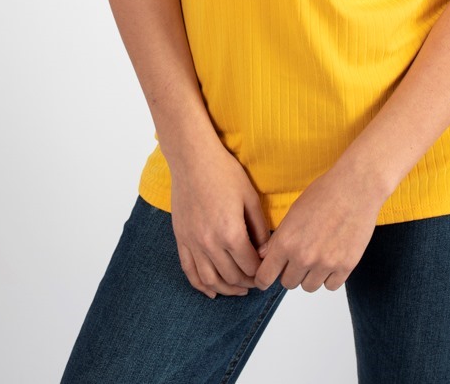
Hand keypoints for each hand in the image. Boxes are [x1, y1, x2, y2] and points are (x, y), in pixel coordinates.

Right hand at [169, 141, 271, 298]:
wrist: (192, 158)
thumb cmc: (224, 172)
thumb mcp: (250, 197)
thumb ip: (259, 228)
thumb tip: (266, 252)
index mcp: (231, 232)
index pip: (250, 266)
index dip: (262, 273)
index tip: (268, 272)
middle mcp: (210, 243)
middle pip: (231, 276)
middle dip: (247, 283)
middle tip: (257, 282)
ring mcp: (192, 242)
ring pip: (210, 280)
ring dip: (226, 289)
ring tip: (239, 289)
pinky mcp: (180, 238)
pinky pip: (189, 271)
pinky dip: (200, 285)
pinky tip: (211, 291)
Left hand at [252, 163, 383, 292]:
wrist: (356, 187)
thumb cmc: (324, 193)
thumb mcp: (293, 212)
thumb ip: (279, 238)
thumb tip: (266, 256)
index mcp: (286, 242)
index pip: (265, 277)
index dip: (264, 278)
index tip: (266, 278)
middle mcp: (304, 257)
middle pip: (288, 283)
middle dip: (290, 272)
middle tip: (299, 256)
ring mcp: (325, 264)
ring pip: (309, 287)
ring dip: (310, 275)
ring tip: (317, 255)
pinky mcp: (346, 266)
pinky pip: (330, 286)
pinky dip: (329, 276)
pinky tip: (332, 258)